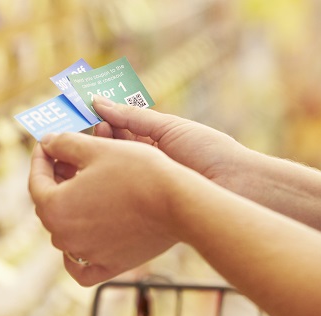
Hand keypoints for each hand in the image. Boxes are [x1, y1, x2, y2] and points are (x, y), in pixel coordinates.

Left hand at [29, 132, 189, 285]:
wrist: (177, 202)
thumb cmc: (137, 172)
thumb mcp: (96, 148)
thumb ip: (63, 144)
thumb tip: (47, 142)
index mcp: (54, 207)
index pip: (36, 181)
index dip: (40, 158)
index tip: (47, 144)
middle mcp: (64, 237)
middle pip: (49, 206)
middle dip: (55, 181)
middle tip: (66, 160)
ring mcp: (86, 254)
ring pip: (65, 232)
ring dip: (69, 209)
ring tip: (84, 188)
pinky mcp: (108, 266)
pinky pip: (81, 266)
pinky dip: (77, 254)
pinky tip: (83, 236)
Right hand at [92, 95, 247, 191]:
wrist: (236, 186)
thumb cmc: (209, 151)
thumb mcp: (168, 128)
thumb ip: (131, 117)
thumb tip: (98, 101)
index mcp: (154, 143)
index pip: (119, 130)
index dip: (102, 121)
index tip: (84, 113)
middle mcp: (146, 165)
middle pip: (111, 150)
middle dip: (97, 139)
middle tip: (88, 130)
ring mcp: (143, 186)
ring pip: (110, 171)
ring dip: (99, 158)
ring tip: (91, 149)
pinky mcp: (142, 208)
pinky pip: (116, 194)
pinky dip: (103, 182)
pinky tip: (93, 173)